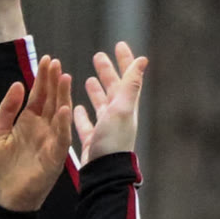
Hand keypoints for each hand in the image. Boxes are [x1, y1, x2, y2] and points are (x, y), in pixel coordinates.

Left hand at [0, 57, 73, 210]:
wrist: (0, 200)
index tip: (47, 58)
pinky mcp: (53, 160)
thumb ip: (6, 110)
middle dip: (54, 81)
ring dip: (63, 97)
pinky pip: (60, 140)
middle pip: (51, 101)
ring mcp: (49, 144)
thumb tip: (17, 84)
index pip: (39, 96)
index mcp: (28, 123)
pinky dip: (63, 125)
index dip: (43, 78)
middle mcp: (42, 130)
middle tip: (56, 61)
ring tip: (65, 77)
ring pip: (59, 116)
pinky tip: (64, 110)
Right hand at [72, 43, 146, 164]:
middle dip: (107, 72)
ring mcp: (105, 129)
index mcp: (125, 106)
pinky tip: (76, 108)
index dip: (125, 61)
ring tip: (89, 79)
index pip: (127, 78)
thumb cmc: (114, 141)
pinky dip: (82, 115)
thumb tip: (143, 59)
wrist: (104, 174)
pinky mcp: (93, 141)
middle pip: (113, 88)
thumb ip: (132, 85)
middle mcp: (117, 116)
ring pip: (100, 105)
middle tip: (98, 56)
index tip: (119, 44)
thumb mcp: (123, 109)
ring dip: (96, 91)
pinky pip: (86, 124)